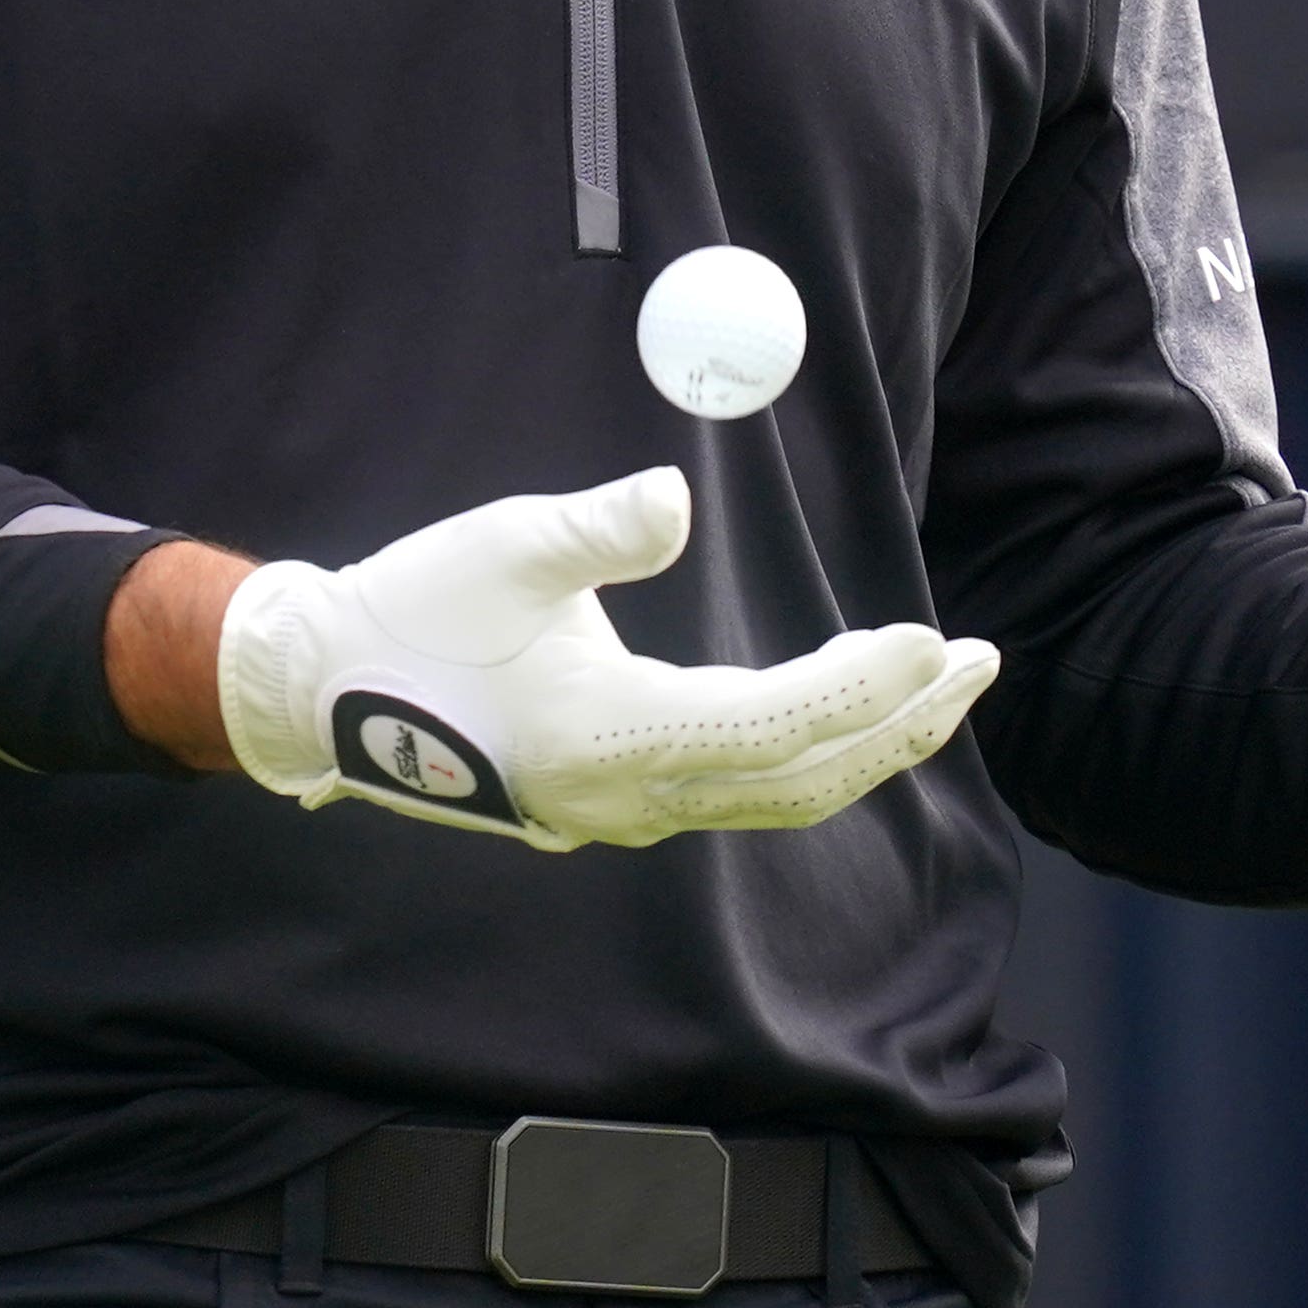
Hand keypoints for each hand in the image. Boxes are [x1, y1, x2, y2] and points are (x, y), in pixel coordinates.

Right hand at [203, 469, 997, 852]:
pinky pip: (739, 788)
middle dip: (898, 726)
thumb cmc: (414, 607)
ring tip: (938, 685)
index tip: (934, 641)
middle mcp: (625, 794)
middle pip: (798, 780)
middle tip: (981, 664)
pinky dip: (809, 750)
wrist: (325, 691)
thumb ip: (595, 529)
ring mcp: (620, 809)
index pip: (769, 727)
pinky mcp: (612, 798)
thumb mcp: (501, 546)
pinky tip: (840, 710)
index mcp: (605, 737)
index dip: (859, 690)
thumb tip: (675, 498)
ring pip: (775, 794)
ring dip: (864, 742)